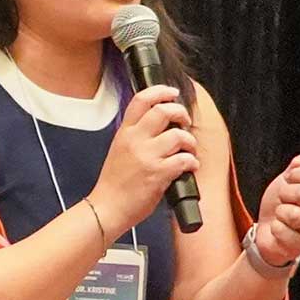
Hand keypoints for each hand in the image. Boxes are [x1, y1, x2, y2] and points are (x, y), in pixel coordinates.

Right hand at [86, 83, 199, 232]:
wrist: (106, 208)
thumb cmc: (113, 184)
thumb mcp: (118, 149)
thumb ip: (135, 134)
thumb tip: (159, 124)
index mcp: (125, 133)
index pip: (141, 100)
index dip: (161, 91)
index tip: (172, 93)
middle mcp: (135, 140)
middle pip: (163, 111)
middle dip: (181, 113)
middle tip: (184, 122)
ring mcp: (147, 156)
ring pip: (178, 135)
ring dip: (190, 141)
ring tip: (188, 150)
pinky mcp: (158, 174)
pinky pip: (184, 159)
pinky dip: (192, 162)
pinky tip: (189, 167)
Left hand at [252, 155, 299, 265]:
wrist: (269, 232)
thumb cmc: (282, 204)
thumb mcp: (288, 181)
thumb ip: (297, 167)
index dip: (297, 173)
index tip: (288, 179)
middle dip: (284, 194)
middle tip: (283, 200)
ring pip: (294, 214)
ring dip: (280, 212)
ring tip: (282, 215)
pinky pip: (281, 231)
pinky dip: (274, 228)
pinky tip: (278, 230)